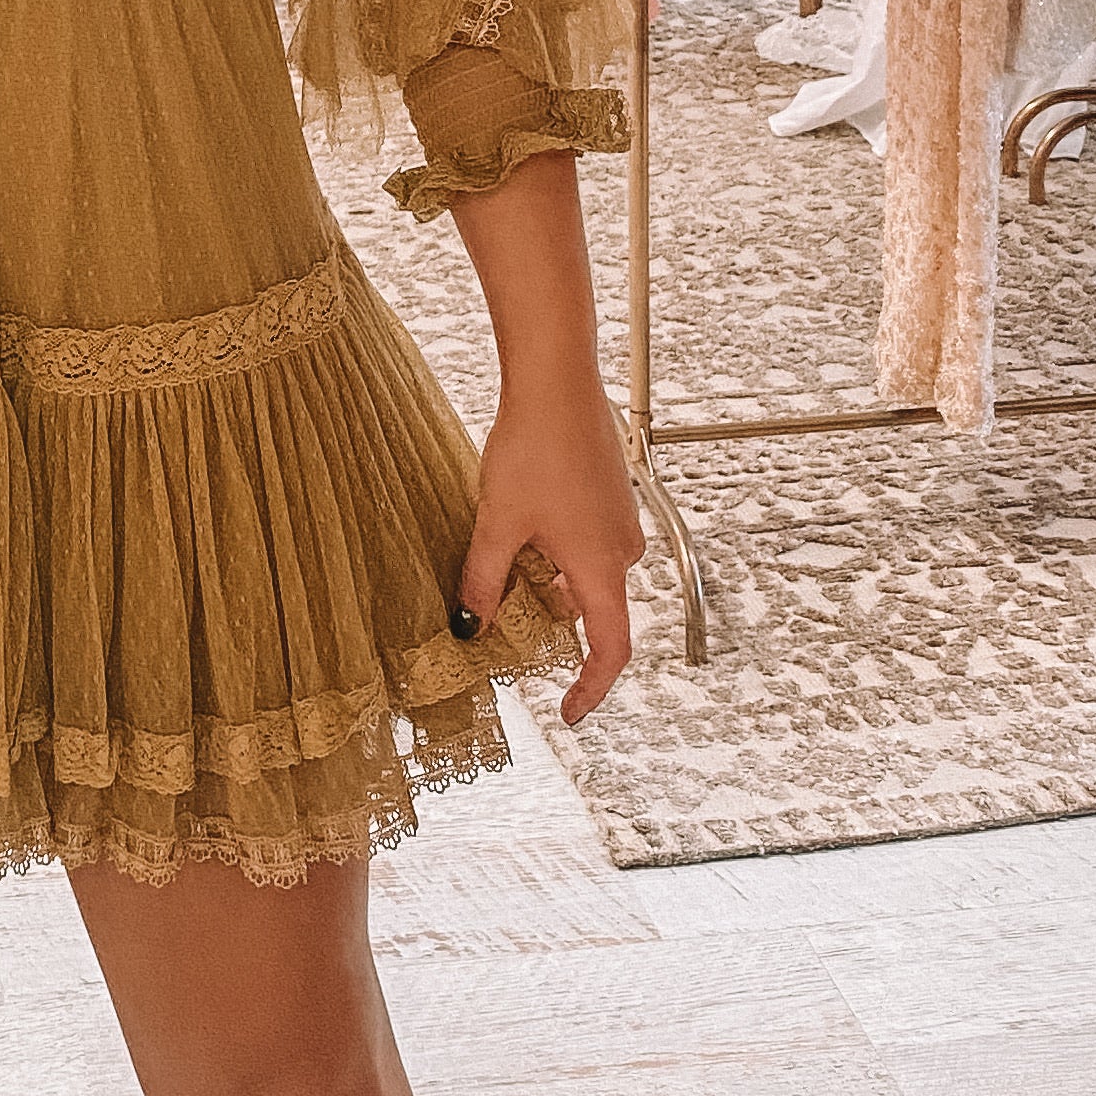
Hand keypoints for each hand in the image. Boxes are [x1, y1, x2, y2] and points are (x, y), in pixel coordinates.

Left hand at [458, 370, 644, 723]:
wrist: (557, 383)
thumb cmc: (535, 449)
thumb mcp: (496, 524)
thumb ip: (484, 581)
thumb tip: (472, 626)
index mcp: (602, 567)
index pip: (612, 649)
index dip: (592, 688)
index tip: (569, 713)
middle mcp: (622, 550)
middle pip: (590, 609)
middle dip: (548, 621)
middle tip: (500, 614)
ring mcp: (620, 522)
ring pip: (583, 574)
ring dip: (546, 581)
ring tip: (499, 557)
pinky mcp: (610, 498)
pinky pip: (585, 545)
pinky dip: (553, 554)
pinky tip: (516, 527)